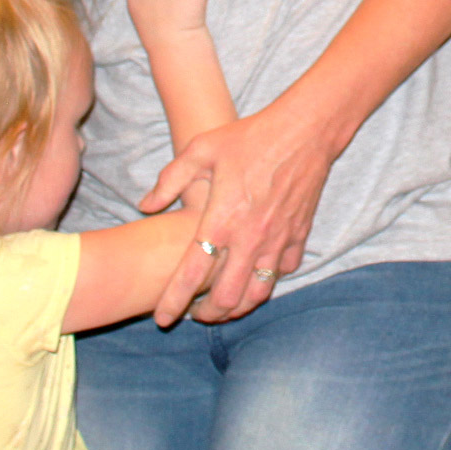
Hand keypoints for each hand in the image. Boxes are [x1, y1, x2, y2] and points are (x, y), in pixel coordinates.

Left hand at [137, 89, 347, 325]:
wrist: (305, 130)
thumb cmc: (250, 137)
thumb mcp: (201, 149)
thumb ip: (170, 180)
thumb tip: (146, 205)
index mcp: (221, 220)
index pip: (191, 275)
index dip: (173, 302)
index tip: (162, 319)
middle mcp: (249, 238)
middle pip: (226, 298)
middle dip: (208, 315)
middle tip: (195, 314)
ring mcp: (277, 240)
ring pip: (257, 294)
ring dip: (238, 308)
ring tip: (225, 307)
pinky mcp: (299, 235)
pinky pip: (282, 272)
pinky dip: (267, 281)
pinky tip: (256, 276)